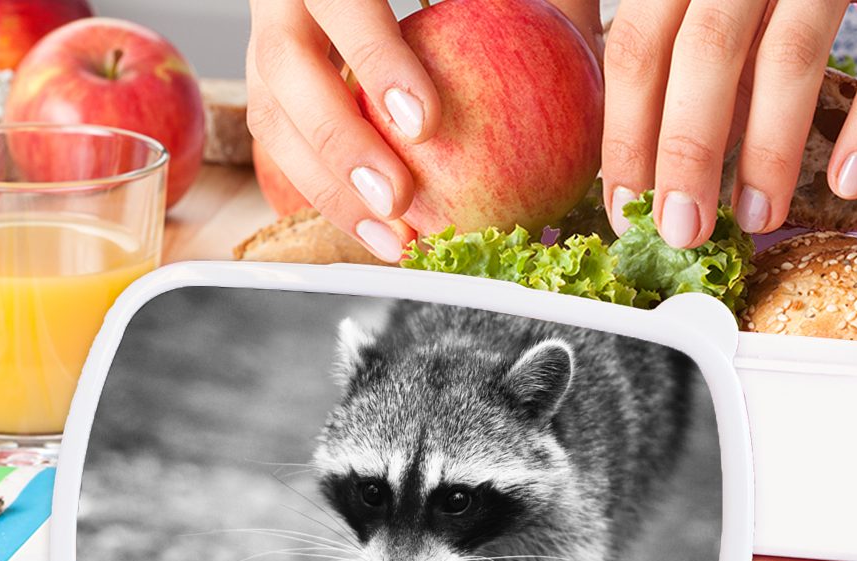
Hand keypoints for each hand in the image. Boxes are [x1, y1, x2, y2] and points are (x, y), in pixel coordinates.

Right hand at [246, 0, 601, 261]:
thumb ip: (529, 4)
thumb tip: (588, 60)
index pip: (341, 1)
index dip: (377, 64)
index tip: (427, 122)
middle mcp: (286, 0)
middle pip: (286, 72)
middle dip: (338, 144)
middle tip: (398, 199)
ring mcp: (268, 43)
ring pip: (274, 119)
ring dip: (330, 190)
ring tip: (393, 240)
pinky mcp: (273, 87)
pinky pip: (286, 146)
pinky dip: (330, 196)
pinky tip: (382, 237)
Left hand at [601, 0, 856, 246]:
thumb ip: (635, 28)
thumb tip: (611, 132)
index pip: (637, 47)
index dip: (626, 133)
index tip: (627, 207)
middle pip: (706, 54)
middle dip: (689, 153)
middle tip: (685, 232)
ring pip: (791, 55)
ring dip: (771, 151)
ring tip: (759, 219)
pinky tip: (851, 182)